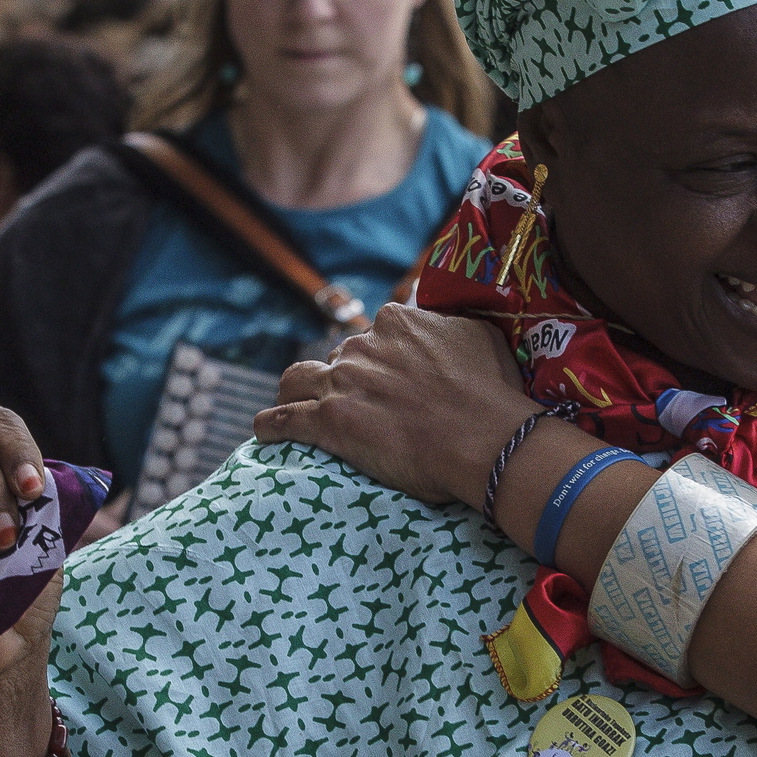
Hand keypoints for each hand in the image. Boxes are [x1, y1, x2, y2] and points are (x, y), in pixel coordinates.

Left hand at [254, 307, 529, 509]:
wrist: (484, 436)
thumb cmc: (490, 392)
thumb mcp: (479, 335)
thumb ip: (450, 324)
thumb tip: (442, 324)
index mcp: (395, 321)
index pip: (372, 334)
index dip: (378, 358)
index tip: (387, 378)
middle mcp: (362, 346)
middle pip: (337, 358)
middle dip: (343, 378)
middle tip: (358, 405)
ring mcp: (342, 382)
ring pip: (296, 379)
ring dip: (293, 390)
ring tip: (292, 404)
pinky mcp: (328, 421)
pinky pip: (283, 418)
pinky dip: (271, 423)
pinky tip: (266, 430)